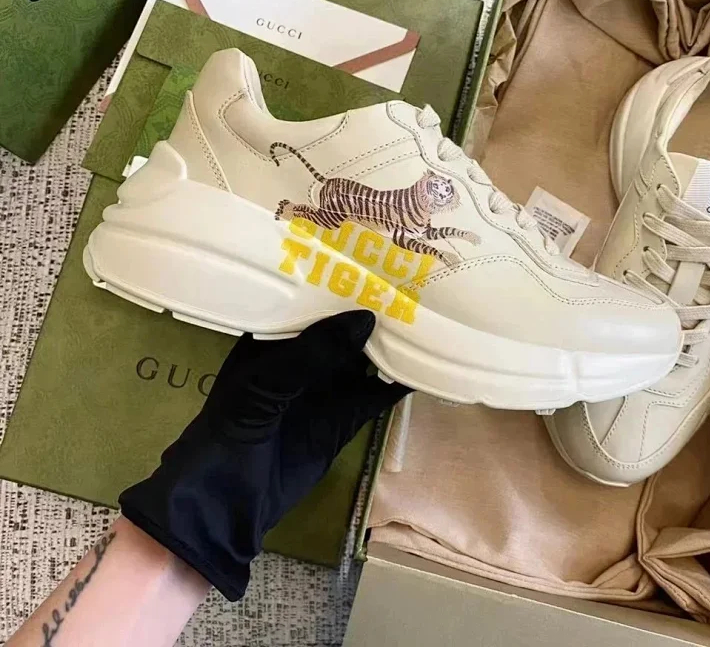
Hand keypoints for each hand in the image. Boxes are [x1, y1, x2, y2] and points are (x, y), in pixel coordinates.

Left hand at [119, 311, 408, 600]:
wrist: (224, 504)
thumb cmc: (230, 431)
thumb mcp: (264, 384)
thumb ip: (311, 352)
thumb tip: (366, 318)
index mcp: (273, 338)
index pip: (312, 300)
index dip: (341, 282)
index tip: (379, 261)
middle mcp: (303, 358)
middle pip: (345, 328)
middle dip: (376, 310)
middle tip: (418, 285)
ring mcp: (325, 389)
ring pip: (366, 359)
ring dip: (393, 343)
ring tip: (430, 318)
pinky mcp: (344, 420)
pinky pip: (376, 395)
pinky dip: (400, 382)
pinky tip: (427, 365)